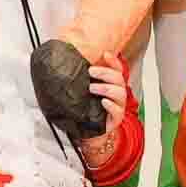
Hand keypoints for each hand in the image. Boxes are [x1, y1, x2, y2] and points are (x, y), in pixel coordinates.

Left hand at [75, 56, 132, 172]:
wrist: (89, 132)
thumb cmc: (86, 110)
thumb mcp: (83, 92)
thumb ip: (81, 79)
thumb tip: (65, 64)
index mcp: (111, 84)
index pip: (117, 69)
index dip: (113, 61)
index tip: (105, 54)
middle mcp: (117, 93)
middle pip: (118, 78)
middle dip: (105, 72)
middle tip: (91, 71)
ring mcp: (118, 105)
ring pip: (120, 93)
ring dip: (106, 88)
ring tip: (92, 88)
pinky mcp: (116, 118)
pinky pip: (117, 110)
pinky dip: (110, 105)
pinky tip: (103, 102)